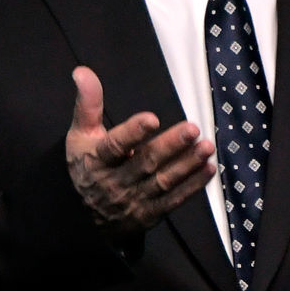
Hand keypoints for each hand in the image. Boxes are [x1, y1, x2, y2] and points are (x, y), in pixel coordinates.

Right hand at [66, 66, 216, 237]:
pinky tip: (208, 168)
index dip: (133, 133)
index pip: (114, 146)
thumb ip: (87, 104)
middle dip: (170, 146)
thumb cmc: (87, 166)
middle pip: (145, 163)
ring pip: (163, 181)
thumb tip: (82, 71)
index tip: (152, 118)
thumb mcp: (81, 136)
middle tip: (193, 128)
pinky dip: (192, 186)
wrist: (84, 219)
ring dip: (187, 164)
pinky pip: (173, 200)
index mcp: (96, 160)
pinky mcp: (149, 214)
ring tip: (207, 147)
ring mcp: (133, 201)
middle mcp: (114, 182)